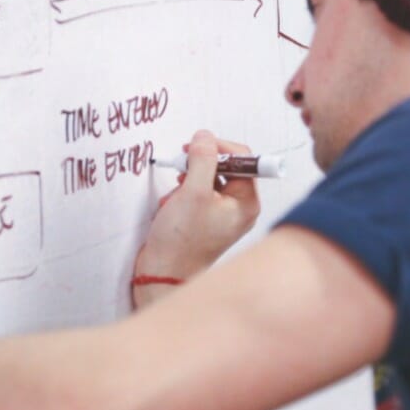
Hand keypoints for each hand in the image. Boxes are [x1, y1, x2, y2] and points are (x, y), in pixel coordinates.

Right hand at [133, 130, 260, 307]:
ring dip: (188, 179)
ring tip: (175, 194)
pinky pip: (199, 193)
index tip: (195, 147)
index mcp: (247, 202)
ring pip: (209, 178)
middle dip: (199, 166)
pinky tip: (172, 204)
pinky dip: (183, 193)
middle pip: (226, 167)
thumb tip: (205, 136)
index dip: (218, 148)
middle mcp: (240, 208)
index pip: (243, 158)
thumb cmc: (181, 240)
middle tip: (181, 168)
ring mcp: (223, 214)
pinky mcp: (207, 218)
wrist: (162, 273)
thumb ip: (202, 159)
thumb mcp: (192, 191)